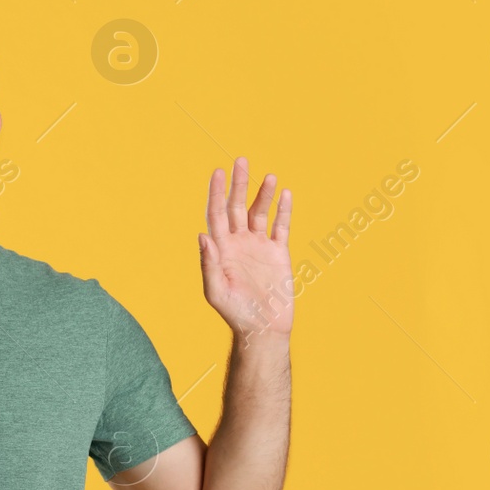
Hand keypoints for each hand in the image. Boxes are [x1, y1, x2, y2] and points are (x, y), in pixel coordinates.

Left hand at [200, 157, 292, 341]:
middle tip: (241, 160)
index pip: (216, 213)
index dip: (216, 192)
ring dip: (264, 194)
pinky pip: (281, 227)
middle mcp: (238, 242)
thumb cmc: (235, 313)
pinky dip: (283, 211)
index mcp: (221, 248)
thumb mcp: (216, 291)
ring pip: (260, 213)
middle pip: (237, 206)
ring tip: (270, 176)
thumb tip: (202, 235)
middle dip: (239, 184)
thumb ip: (208, 263)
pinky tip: (286, 195)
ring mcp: (259, 246)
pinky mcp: (278, 253)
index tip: (218, 172)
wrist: (262, 328)